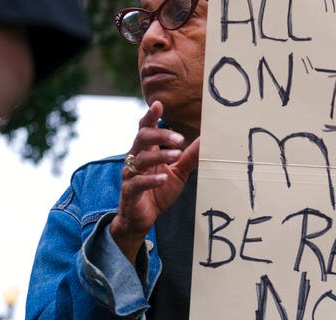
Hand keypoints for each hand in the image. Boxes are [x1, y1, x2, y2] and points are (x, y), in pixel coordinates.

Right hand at [110, 101, 199, 262]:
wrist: (142, 217)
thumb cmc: (159, 191)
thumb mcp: (178, 172)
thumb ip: (189, 156)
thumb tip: (206, 140)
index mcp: (146, 150)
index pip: (146, 128)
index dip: (151, 116)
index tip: (158, 104)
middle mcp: (136, 158)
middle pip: (143, 138)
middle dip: (161, 135)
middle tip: (180, 138)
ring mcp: (130, 174)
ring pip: (141, 158)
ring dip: (159, 155)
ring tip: (176, 155)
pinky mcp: (130, 191)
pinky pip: (137, 182)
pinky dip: (151, 179)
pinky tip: (163, 178)